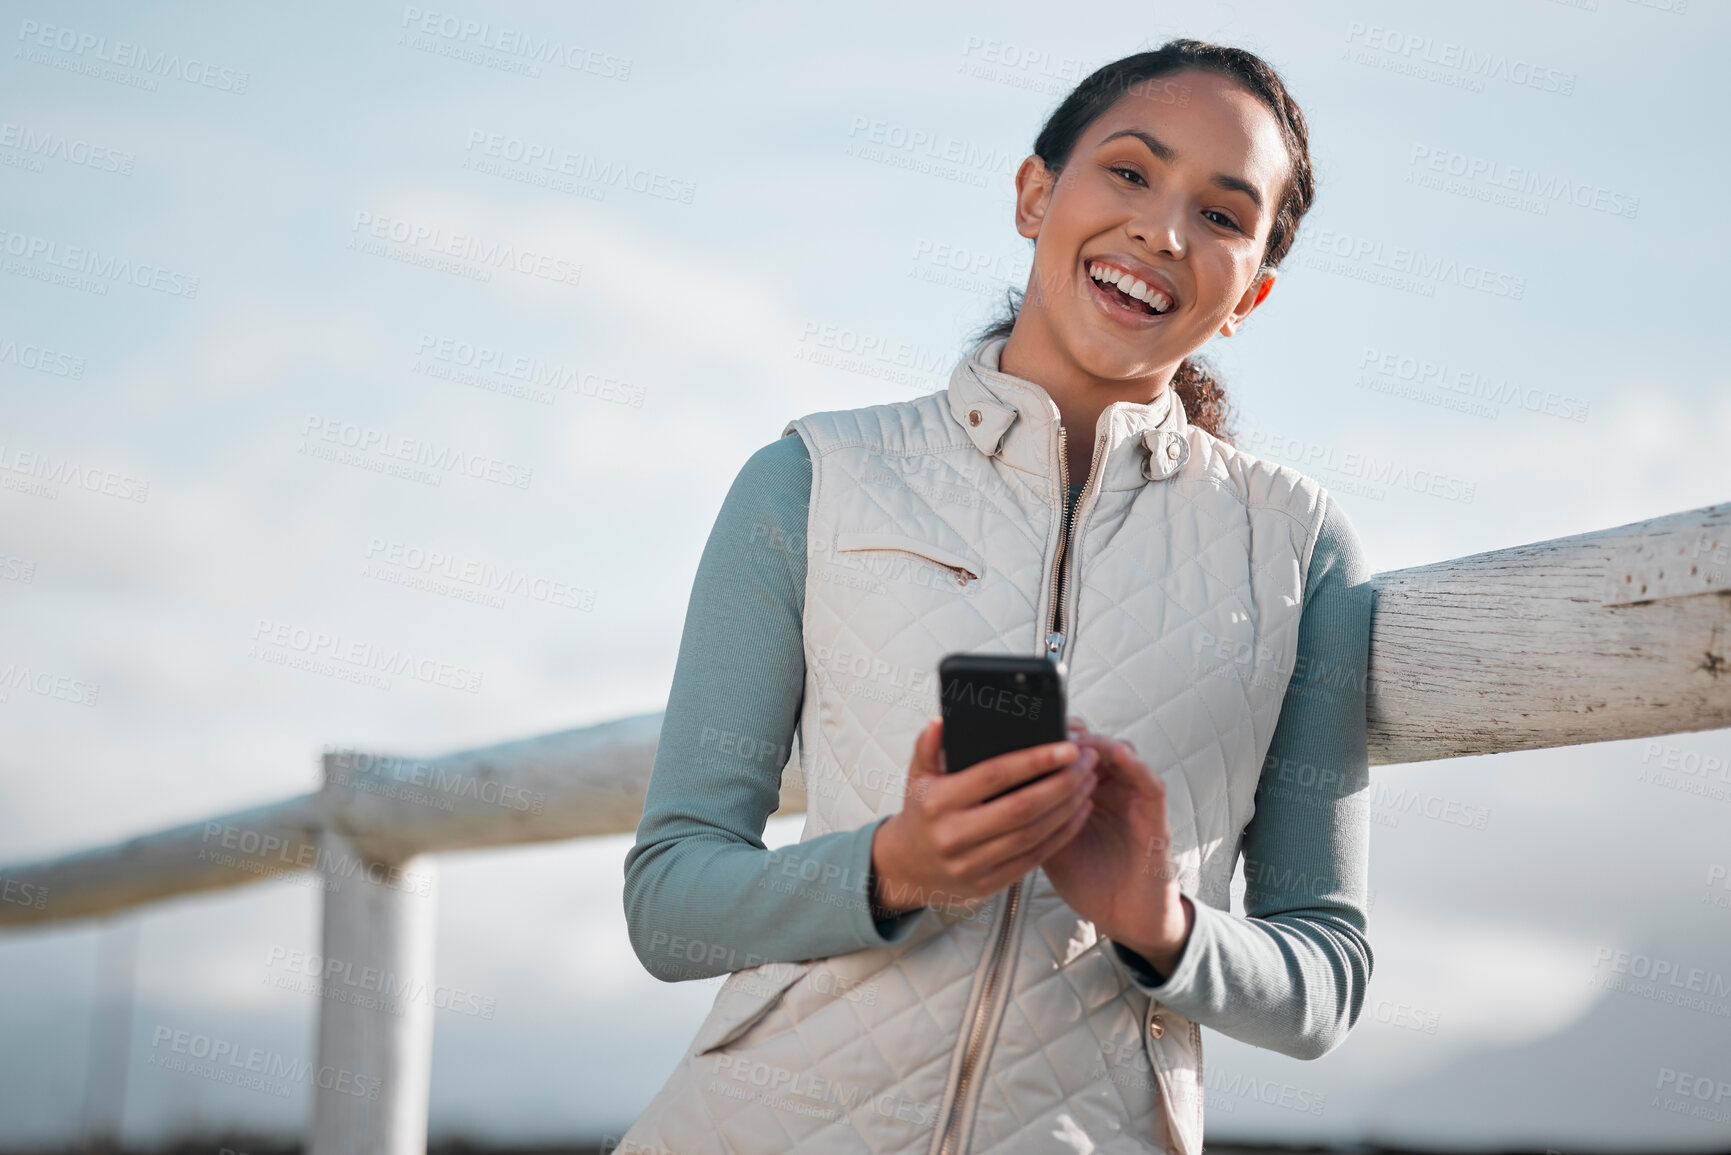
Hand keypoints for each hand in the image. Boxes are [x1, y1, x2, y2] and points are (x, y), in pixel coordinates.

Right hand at [870, 718, 1097, 917]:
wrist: (909, 866)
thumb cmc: (922, 812)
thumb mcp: (917, 776)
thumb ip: (928, 745)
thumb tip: (941, 720)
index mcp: (939, 801)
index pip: (994, 776)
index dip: (1034, 761)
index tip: (1066, 748)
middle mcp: (954, 834)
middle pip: (1021, 808)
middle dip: (1061, 783)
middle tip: (1086, 761)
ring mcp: (971, 863)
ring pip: (1032, 835)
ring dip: (1067, 808)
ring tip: (1088, 782)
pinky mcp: (988, 884)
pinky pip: (1033, 859)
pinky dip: (1061, 835)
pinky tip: (1077, 813)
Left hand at [1040, 726, 1193, 976]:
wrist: (1123, 917)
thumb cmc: (1086, 879)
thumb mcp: (1044, 844)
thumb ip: (1025, 816)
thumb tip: (985, 793)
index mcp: (1083, 793)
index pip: (1069, 753)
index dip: (1052, 738)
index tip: (1026, 727)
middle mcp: (1109, 789)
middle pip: (1093, 745)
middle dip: (1072, 733)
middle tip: (1052, 724)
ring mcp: (1133, 799)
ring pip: (1120, 754)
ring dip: (1099, 742)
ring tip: (1077, 736)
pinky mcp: (1155, 816)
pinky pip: (1149, 782)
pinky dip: (1135, 764)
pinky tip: (1116, 753)